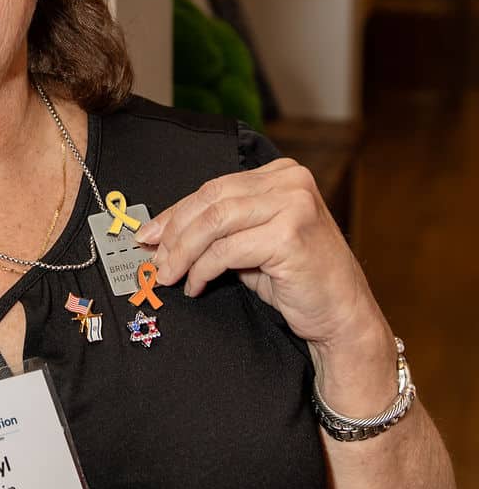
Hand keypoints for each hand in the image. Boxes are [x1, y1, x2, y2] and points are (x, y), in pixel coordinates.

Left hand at [140, 159, 387, 357]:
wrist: (341, 315)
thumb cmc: (297, 280)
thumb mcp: (254, 244)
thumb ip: (220, 231)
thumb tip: (162, 234)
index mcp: (281, 174)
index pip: (213, 188)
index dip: (175, 213)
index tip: (148, 234)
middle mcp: (290, 181)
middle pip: (210, 200)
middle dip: (174, 233)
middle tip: (154, 260)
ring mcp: (293, 205)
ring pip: (214, 223)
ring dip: (183, 252)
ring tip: (169, 275)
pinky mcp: (289, 235)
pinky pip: (226, 251)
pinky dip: (202, 270)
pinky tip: (196, 285)